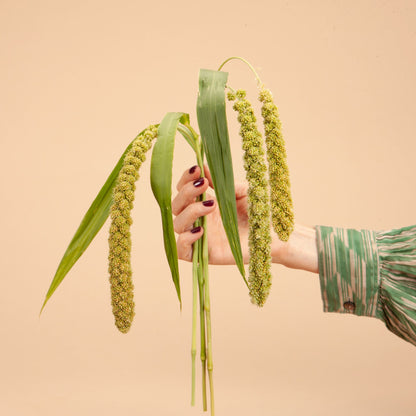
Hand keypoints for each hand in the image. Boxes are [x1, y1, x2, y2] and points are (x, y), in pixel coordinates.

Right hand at [172, 165, 318, 273]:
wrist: (278, 234)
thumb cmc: (262, 211)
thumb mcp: (243, 192)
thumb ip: (222, 182)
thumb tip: (204, 167)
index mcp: (207, 203)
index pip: (183, 190)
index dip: (185, 179)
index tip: (197, 169)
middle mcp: (201, 219)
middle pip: (176, 205)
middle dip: (186, 192)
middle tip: (204, 184)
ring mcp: (202, 237)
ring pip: (177, 225)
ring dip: (189, 211)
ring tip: (212, 205)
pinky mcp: (207, 255)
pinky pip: (182, 251)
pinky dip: (185, 239)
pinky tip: (201, 230)